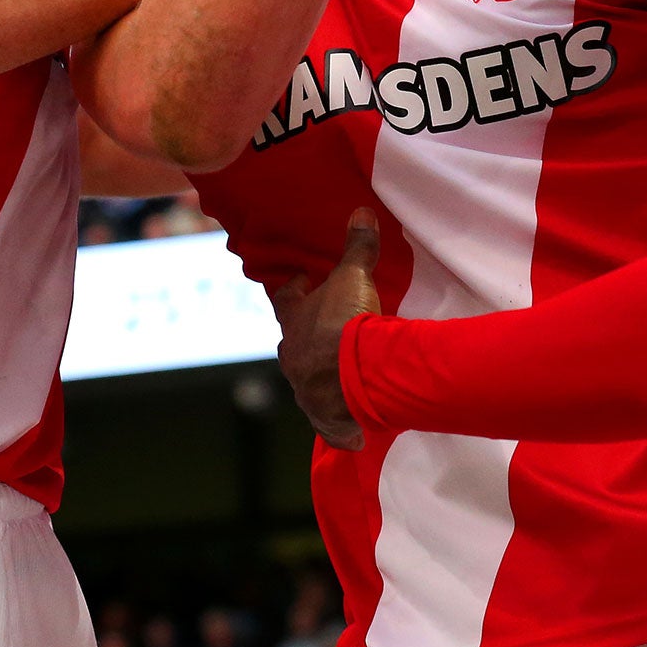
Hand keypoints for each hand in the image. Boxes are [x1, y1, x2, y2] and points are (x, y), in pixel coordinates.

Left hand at [273, 208, 382, 450]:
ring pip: (306, 383)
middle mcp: (292, 357)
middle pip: (291, 344)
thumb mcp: (353, 277)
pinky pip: (330, 422)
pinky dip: (339, 424)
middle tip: (320, 328)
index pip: (285, 300)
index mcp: (293, 321)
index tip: (300, 279)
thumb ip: (357, 248)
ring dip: (319, 377)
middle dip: (303, 337)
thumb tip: (361, 212)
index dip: (292, 289)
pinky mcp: (324, 417)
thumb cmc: (345, 321)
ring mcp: (305, 390)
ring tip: (337, 375)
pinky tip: (350, 433)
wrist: (353, 375)